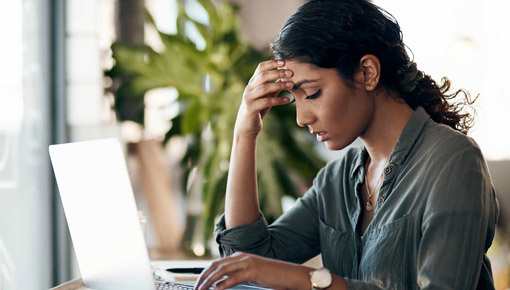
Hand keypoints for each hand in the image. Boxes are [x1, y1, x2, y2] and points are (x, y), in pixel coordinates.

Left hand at [194, 252, 311, 289]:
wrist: (290, 274)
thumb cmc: (272, 276)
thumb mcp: (250, 276)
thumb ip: (236, 277)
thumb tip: (219, 284)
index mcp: (239, 257)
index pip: (216, 264)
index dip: (204, 273)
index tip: (197, 283)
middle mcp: (241, 257)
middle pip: (215, 266)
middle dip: (203, 277)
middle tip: (196, 288)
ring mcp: (247, 263)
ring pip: (221, 271)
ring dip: (209, 282)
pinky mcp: (253, 271)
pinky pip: (234, 278)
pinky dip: (223, 284)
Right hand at [234, 60, 293, 138]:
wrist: (246, 127)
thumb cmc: (258, 110)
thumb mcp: (266, 96)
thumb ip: (274, 88)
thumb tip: (287, 78)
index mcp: (253, 83)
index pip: (260, 68)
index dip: (272, 63)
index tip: (284, 62)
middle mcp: (249, 88)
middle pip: (263, 76)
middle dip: (278, 72)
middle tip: (291, 72)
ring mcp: (249, 98)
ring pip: (264, 87)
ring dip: (279, 85)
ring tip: (292, 85)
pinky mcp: (251, 108)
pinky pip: (266, 101)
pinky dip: (278, 100)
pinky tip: (287, 100)